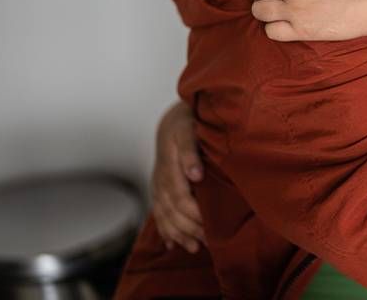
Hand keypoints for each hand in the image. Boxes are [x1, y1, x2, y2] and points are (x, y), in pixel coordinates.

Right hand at [151, 102, 204, 252]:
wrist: (173, 118)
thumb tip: (195, 176)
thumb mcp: (190, 129)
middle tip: (208, 241)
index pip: (180, 197)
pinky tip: (171, 244)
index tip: (209, 225)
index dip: (194, 214)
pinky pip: (158, 212)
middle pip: (172, 210)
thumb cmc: (187, 121)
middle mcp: (160, 177)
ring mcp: (157, 184)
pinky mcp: (158, 188)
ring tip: (193, 247)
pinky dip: (165, 229)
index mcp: (169, 164)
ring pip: (163, 214)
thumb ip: (191, 153)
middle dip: (189, 228)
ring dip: (177, 233)